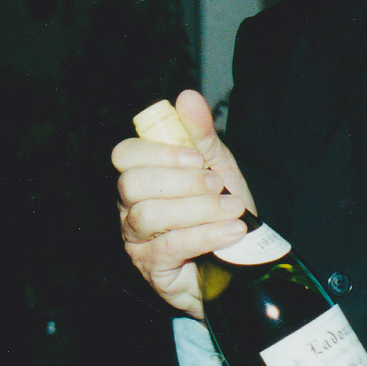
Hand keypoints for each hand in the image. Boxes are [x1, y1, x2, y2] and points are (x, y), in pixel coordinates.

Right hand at [112, 89, 256, 317]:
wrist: (242, 258)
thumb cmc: (222, 210)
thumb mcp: (217, 167)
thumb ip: (201, 134)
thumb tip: (187, 96)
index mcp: (143, 177)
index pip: (124, 155)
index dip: (159, 153)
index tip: (197, 159)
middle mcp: (130, 208)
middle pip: (132, 184)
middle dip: (181, 182)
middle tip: (218, 185)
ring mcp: (137, 240)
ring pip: (150, 215)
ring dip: (200, 209)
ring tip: (234, 210)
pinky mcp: (152, 269)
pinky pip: (169, 247)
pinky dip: (206, 235)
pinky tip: (232, 231)